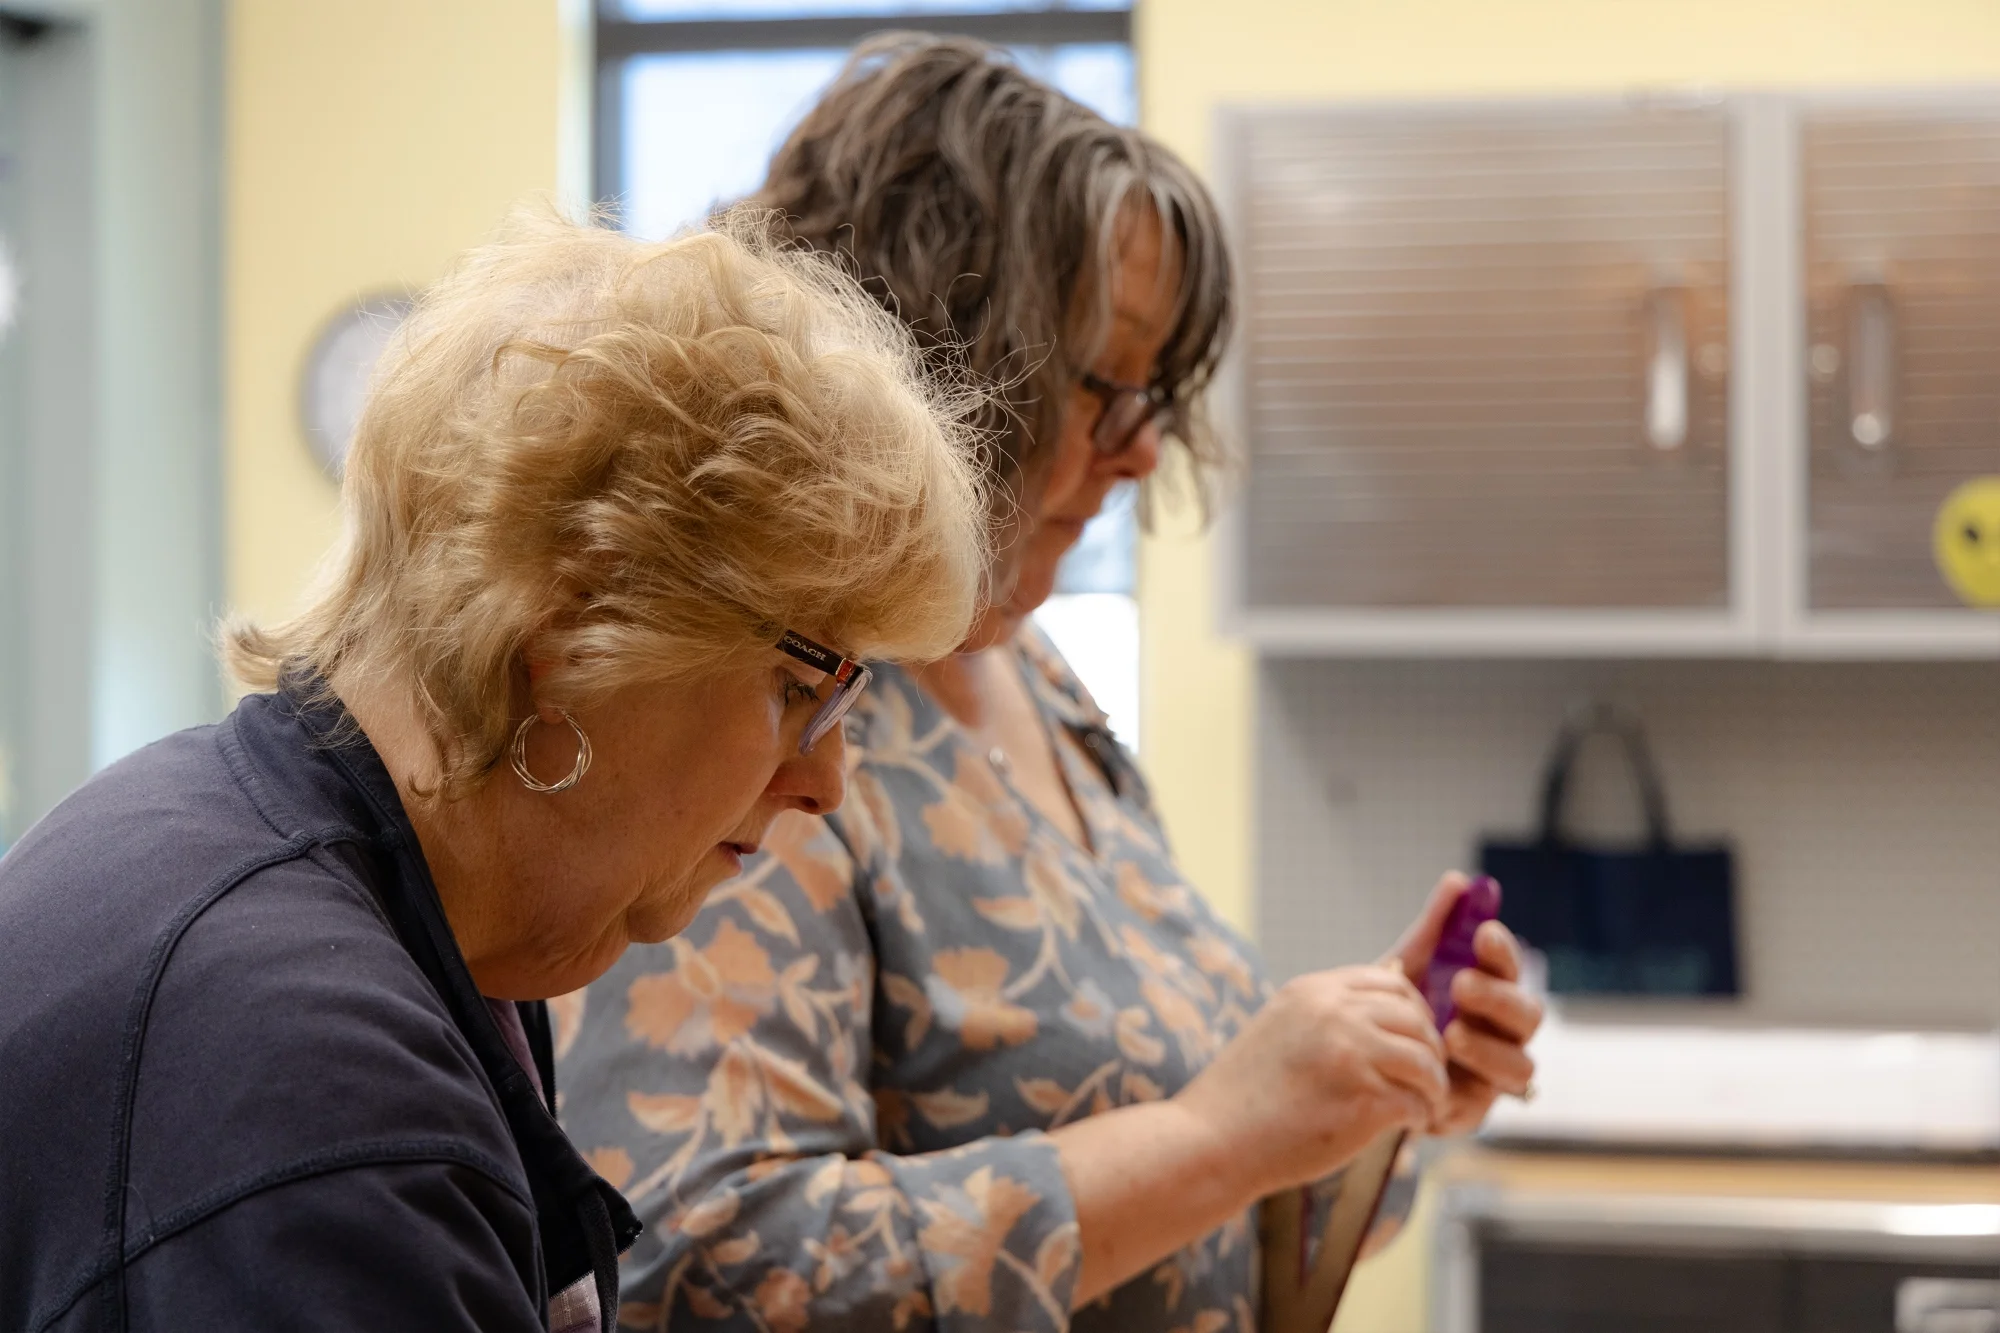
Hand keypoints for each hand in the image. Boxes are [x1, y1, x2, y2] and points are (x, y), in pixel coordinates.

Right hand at [1172, 963, 1449, 1197]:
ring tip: (1425, 1106)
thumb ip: (1325, 1015)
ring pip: (1425, 1060)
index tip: (1412, 1042)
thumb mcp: (1280, 1028)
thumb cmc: (1244, 1095)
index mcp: (1313, 991)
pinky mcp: (1364, 1099)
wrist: (1211, 1140)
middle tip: (1427, 1081)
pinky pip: (1417, 1102)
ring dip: (1433, 1087)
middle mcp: (1335, 1013)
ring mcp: (1352, 1053)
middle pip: (1416, 1019)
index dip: (1414, 1013)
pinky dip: (1421, 1116)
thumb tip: (1382, 1013)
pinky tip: (1410, 1126)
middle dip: (1430, 1051)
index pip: (1392, 982)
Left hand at [1384, 873, 1544, 1136]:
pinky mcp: (1471, 1110)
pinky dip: (1466, 1088)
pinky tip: (1439, 1072)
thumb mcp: (1407, 966)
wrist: (1351, 1060)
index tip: (1483, 933)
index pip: (1509, 970)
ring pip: (1520, 1066)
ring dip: (1490, 1048)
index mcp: (1489, 992)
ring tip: (1453, 1035)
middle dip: (1500, 998)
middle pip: (1527, 1016)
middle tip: (1462, 984)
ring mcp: (1491, 1074)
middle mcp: (1500, 1033)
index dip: (1503, 952)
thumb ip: (1435, 929)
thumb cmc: (1392, 1008)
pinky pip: (1486, 1105)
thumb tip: (1460, 881)